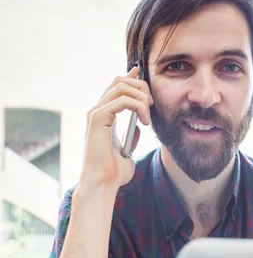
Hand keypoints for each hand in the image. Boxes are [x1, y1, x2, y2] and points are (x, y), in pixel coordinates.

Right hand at [81, 67, 153, 189]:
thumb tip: (139, 126)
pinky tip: (144, 120)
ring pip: (121, 87)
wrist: (104, 183)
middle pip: (119, 81)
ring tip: (148, 115)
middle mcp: (97, 111)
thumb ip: (132, 137)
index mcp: (103, 116)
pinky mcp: (98, 118)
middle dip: (140, 87)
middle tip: (152, 105)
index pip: (115, 87)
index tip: (142, 74)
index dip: (130, 78)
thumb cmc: (114, 172)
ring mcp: (96, 113)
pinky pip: (122, 100)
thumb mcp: (128, 151)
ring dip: (141, 97)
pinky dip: (137, 106)